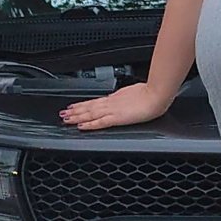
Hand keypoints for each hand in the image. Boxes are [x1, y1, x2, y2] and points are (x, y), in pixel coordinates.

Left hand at [58, 83, 172, 130]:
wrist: (156, 94)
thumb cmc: (151, 94)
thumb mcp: (137, 93)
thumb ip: (129, 97)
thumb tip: (129, 98)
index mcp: (116, 97)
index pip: (95, 102)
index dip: (83, 104)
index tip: (74, 106)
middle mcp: (111, 103)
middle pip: (89, 107)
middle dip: (75, 110)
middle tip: (63, 113)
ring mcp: (112, 110)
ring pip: (90, 114)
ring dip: (77, 116)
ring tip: (66, 118)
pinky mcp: (116, 118)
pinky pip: (99, 122)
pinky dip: (89, 124)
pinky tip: (81, 126)